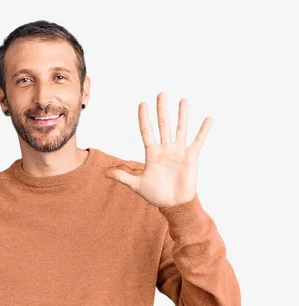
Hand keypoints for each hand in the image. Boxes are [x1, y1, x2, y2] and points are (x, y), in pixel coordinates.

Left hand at [104, 92, 211, 207]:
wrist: (173, 204)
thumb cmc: (156, 194)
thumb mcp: (137, 185)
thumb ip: (123, 176)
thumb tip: (105, 173)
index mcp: (152, 153)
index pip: (146, 131)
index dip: (144, 118)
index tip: (142, 104)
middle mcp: (165, 149)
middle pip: (163, 125)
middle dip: (161, 110)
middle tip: (161, 94)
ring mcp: (178, 152)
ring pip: (180, 129)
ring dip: (182, 114)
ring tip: (183, 100)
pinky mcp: (190, 157)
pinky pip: (198, 141)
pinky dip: (203, 131)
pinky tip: (208, 119)